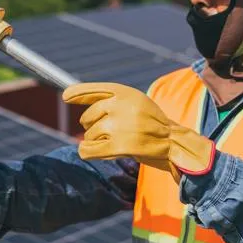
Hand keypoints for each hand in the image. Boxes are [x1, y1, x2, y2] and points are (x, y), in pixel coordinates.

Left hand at [62, 82, 214, 182]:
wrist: (175, 143)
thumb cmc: (152, 124)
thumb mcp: (136, 103)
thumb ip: (111, 100)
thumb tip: (72, 95)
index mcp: (126, 92)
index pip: (95, 90)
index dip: (78, 93)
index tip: (66, 96)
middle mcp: (121, 106)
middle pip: (88, 117)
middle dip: (92, 126)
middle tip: (110, 132)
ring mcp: (120, 126)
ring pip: (89, 135)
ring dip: (96, 141)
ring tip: (115, 142)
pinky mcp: (120, 146)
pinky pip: (89, 149)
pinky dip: (86, 152)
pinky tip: (88, 151)